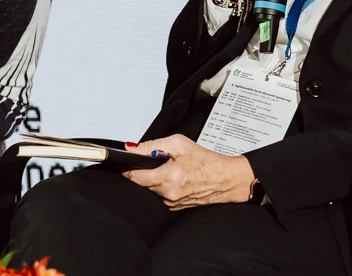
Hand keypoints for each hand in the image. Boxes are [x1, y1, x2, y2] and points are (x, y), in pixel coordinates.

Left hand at [122, 135, 254, 209]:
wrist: (227, 179)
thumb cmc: (208, 161)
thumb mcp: (179, 143)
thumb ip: (152, 145)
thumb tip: (132, 148)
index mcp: (168, 177)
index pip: (134, 176)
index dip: (127, 168)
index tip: (125, 162)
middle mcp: (168, 194)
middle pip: (141, 182)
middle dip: (144, 170)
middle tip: (157, 160)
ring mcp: (171, 203)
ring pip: (151, 189)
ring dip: (154, 178)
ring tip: (170, 169)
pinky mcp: (175, 207)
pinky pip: (161, 195)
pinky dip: (163, 185)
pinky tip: (176, 178)